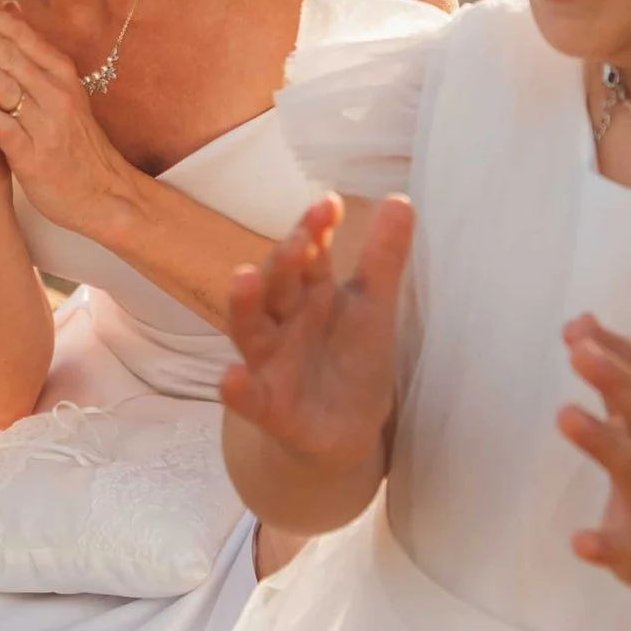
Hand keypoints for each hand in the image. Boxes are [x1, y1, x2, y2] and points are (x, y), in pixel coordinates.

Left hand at [0, 0, 135, 232]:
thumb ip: (32, 52)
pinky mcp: (35, 156)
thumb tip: (10, 8)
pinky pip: (8, 128)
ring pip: (6, 85)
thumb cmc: (74, 140)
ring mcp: (47, 124)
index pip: (20, 34)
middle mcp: (56, 92)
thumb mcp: (61, 89)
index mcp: (60, 73)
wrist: (104, 192)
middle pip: (9, 53)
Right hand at [221, 192, 411, 479]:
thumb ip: (384, 257)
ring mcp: (271, 363)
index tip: (329, 205)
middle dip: (284, 260)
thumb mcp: (374, 307)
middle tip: (300, 241)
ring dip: (244, 305)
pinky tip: (230, 377)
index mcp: (310, 293)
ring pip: (251, 330)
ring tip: (244, 277)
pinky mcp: (270, 408)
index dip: (315, 229)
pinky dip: (237, 389)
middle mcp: (283, 321)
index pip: (309, 254)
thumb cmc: (353, 360)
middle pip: (277, 284)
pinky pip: (249, 398)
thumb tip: (401, 199)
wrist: (346, 431)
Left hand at [559, 318, 630, 599]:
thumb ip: (615, 376)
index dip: (622, 351)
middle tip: (580, 354)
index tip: (581, 330)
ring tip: (564, 415)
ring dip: (604, 442)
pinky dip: (606, 547)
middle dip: (619, 382)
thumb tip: (580, 323)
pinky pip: (628, 548)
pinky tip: (578, 542)